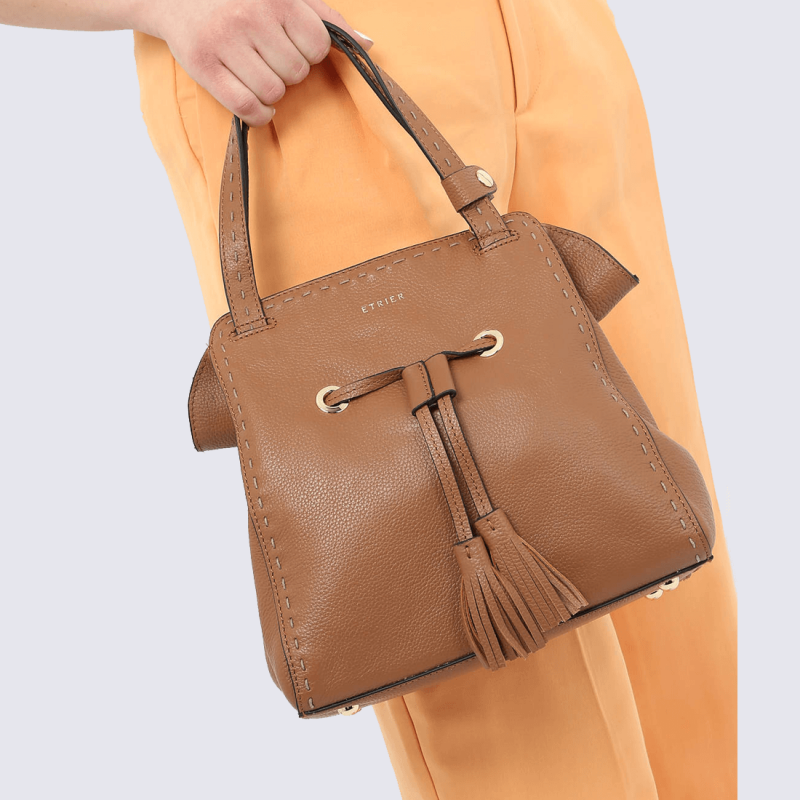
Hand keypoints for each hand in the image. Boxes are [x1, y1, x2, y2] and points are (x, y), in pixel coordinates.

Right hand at [135, 0, 372, 125]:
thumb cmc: (238, 0)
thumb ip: (325, 19)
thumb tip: (367, 45)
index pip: (318, 46)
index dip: (308, 53)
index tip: (289, 46)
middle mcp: (251, 17)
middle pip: (296, 73)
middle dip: (287, 72)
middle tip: (267, 60)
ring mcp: (226, 42)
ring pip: (274, 92)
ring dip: (271, 93)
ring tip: (256, 75)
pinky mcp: (204, 66)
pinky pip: (248, 107)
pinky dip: (257, 114)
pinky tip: (255, 104)